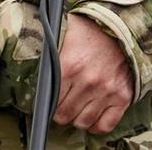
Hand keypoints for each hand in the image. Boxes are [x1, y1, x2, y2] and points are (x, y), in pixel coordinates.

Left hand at [53, 13, 133, 133]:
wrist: (122, 26)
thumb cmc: (91, 29)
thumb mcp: (65, 33)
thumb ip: (49, 51)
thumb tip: (28, 59)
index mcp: (70, 65)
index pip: (50, 100)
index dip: (47, 102)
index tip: (49, 99)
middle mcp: (88, 81)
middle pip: (64, 115)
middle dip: (60, 112)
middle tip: (62, 104)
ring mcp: (107, 91)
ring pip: (83, 122)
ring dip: (77, 118)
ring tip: (76, 108)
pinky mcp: (123, 96)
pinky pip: (106, 125)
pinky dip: (96, 125)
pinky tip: (91, 116)